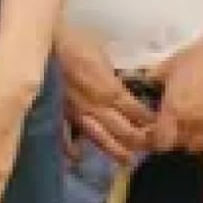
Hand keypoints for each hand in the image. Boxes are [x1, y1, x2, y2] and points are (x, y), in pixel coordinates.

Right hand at [56, 30, 157, 164]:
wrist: (42, 44)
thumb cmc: (73, 41)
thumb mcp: (102, 50)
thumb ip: (111, 70)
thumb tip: (120, 78)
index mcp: (110, 89)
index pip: (136, 111)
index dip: (149, 120)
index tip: (159, 125)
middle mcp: (96, 107)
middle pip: (123, 131)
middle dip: (139, 140)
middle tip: (150, 148)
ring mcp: (76, 114)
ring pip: (100, 138)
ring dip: (116, 151)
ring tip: (127, 160)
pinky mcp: (58, 115)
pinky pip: (65, 137)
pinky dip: (71, 149)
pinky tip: (77, 157)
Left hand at [151, 22, 202, 154]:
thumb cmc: (200, 54)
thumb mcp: (168, 66)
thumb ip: (155, 82)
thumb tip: (148, 87)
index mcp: (175, 111)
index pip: (161, 141)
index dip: (155, 139)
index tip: (154, 130)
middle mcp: (195, 124)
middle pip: (179, 145)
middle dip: (173, 137)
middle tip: (172, 124)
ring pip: (200, 144)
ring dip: (192, 138)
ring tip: (191, 122)